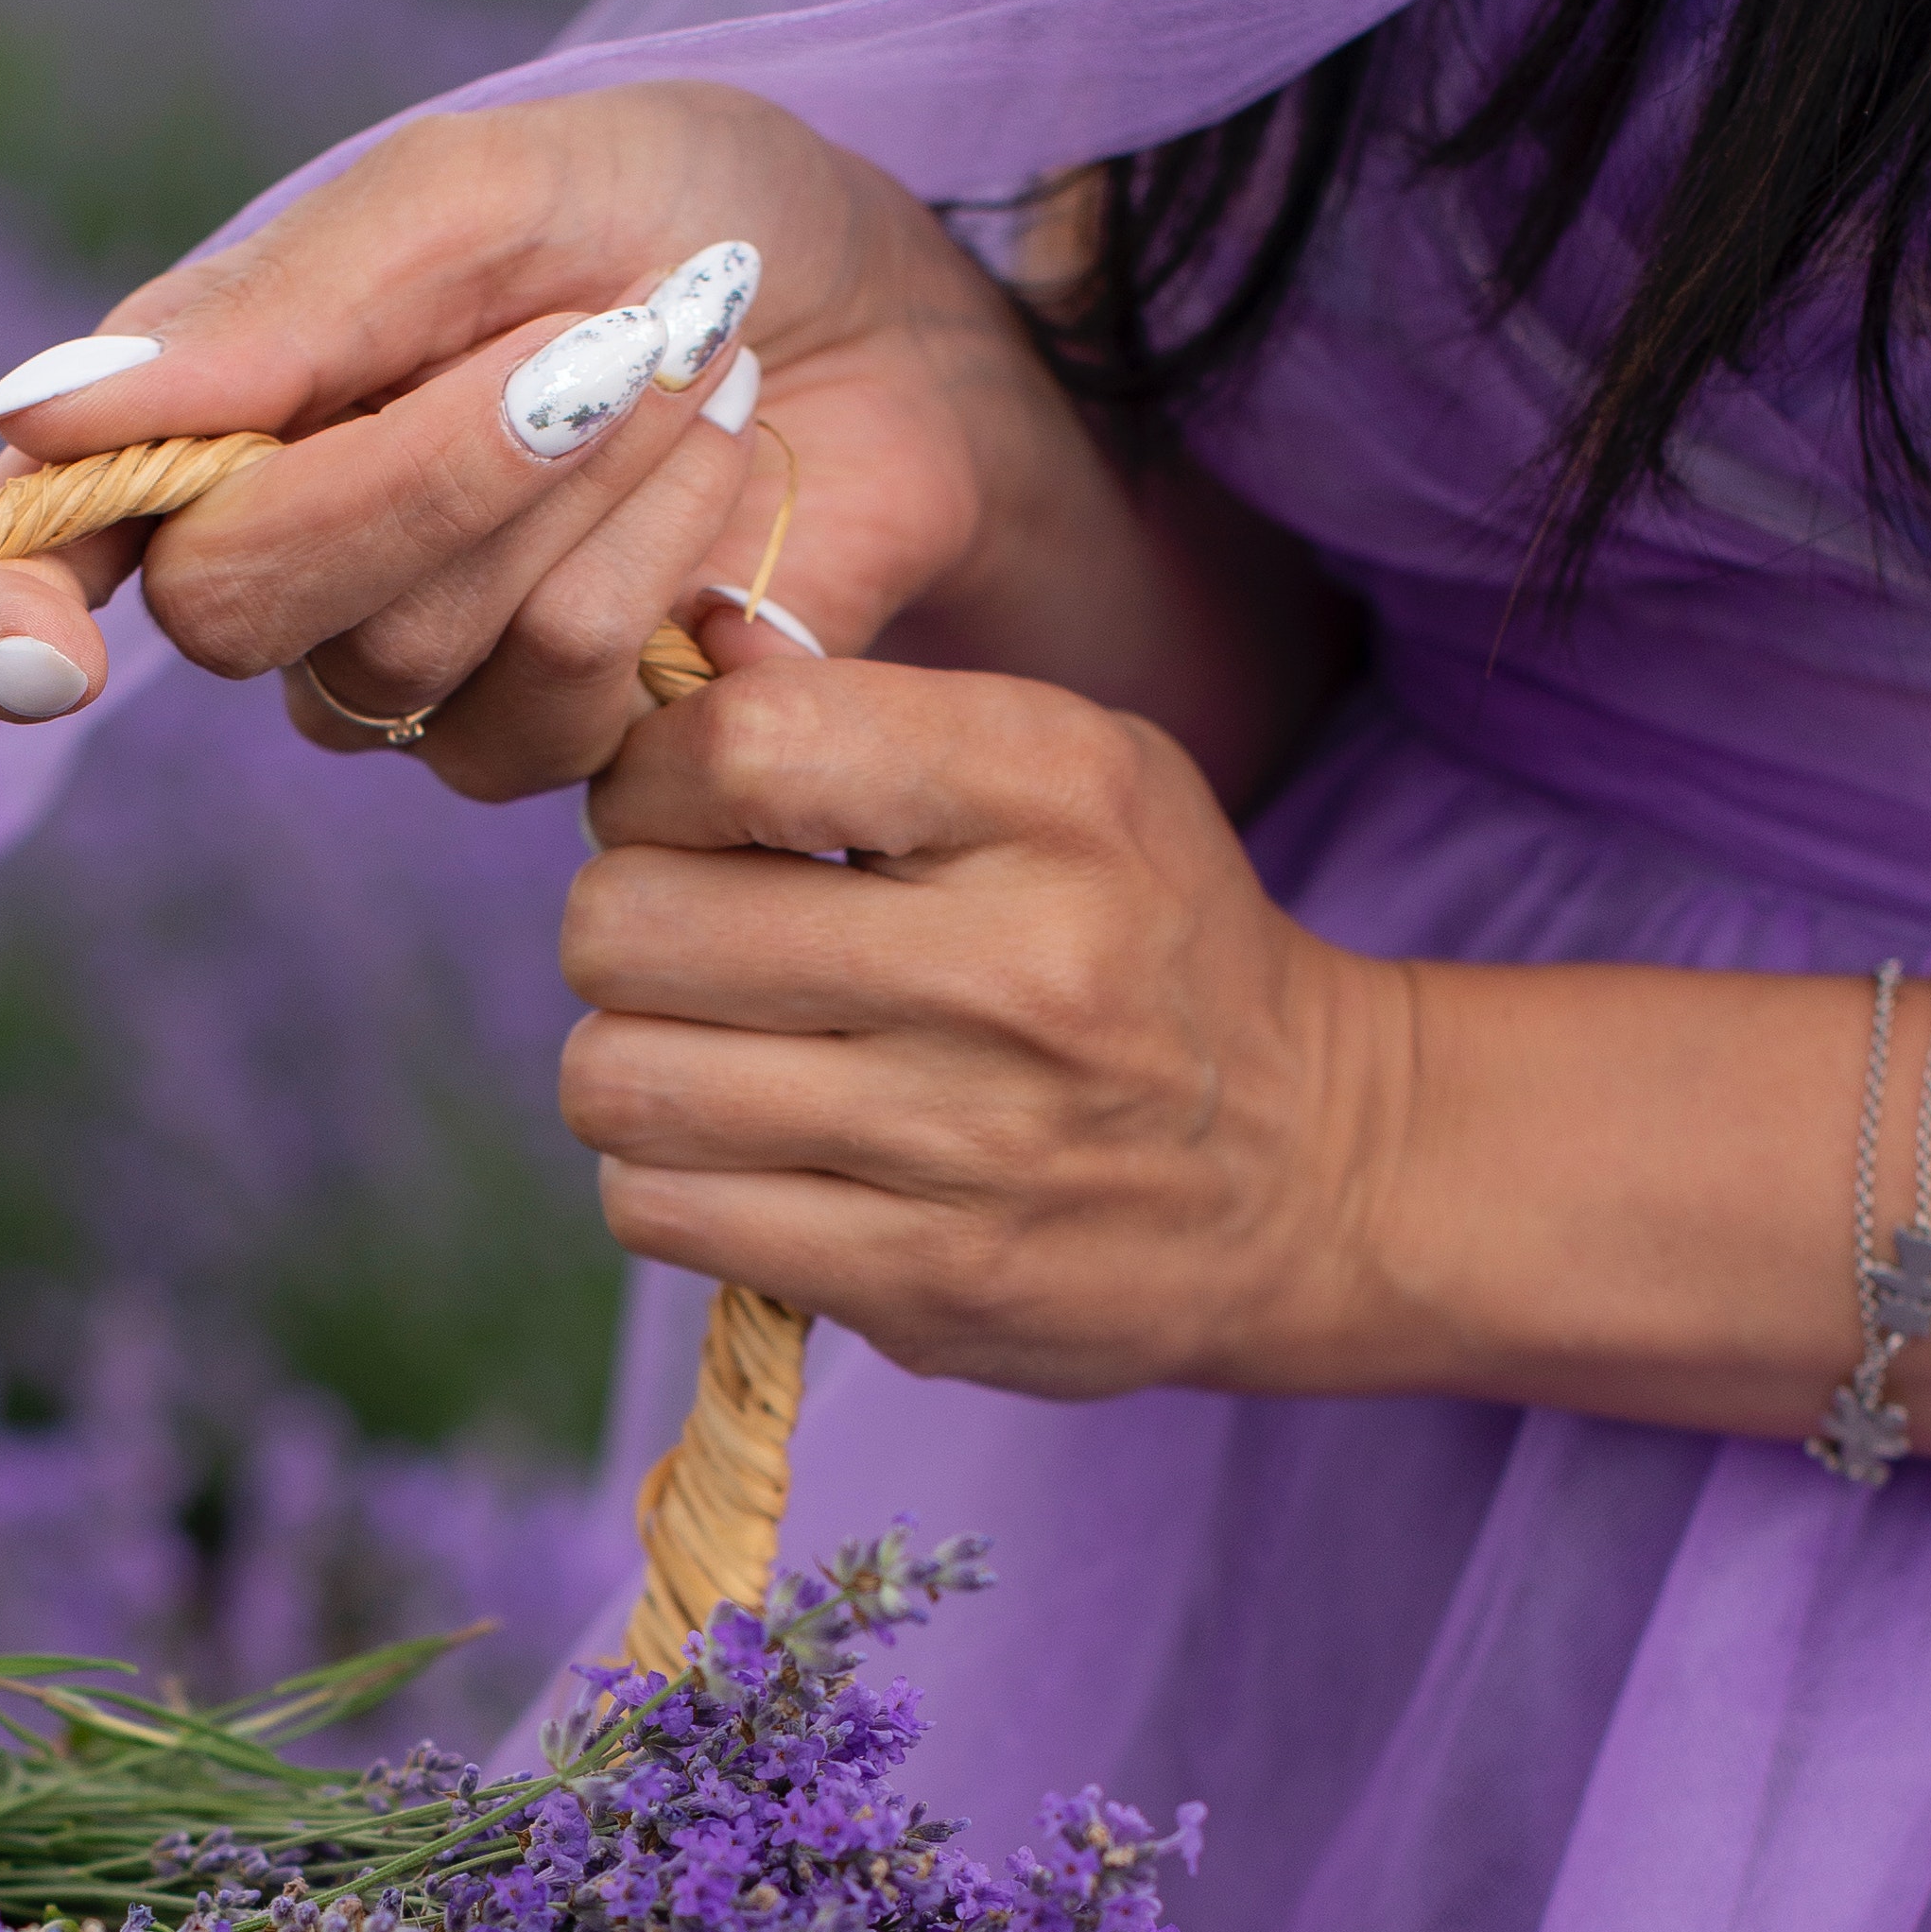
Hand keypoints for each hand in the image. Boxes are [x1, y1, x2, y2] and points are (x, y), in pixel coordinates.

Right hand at [0, 83, 1055, 796]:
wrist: (890, 299)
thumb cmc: (663, 207)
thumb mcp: (480, 190)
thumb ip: (280, 305)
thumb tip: (35, 418)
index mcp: (204, 416)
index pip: (28, 568)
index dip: (4, 622)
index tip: (40, 657)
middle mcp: (278, 577)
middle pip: (241, 614)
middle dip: (429, 468)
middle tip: (591, 337)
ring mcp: (413, 687)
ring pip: (418, 665)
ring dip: (584, 490)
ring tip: (688, 358)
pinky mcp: (561, 753)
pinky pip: (563, 711)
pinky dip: (666, 557)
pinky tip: (726, 465)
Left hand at [560, 652, 1419, 1402]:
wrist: (1310, 1170)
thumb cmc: (1138, 940)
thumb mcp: (1061, 771)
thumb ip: (863, 708)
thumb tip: (674, 650)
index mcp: (1048, 790)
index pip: (739, 747)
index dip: (648, 780)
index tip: (681, 815)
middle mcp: (1015, 963)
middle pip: (631, 924)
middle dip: (621, 929)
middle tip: (688, 948)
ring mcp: (969, 1139)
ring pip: (620, 1082)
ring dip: (629, 1066)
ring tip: (707, 1056)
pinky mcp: (925, 1281)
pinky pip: (661, 1212)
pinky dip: (667, 1181)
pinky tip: (743, 1157)